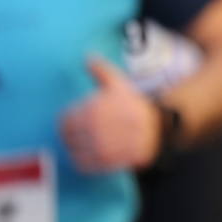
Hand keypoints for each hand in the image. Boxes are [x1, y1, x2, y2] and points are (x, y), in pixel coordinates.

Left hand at [61, 58, 160, 172]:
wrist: (156, 128)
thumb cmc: (134, 105)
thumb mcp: (119, 84)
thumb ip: (101, 70)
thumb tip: (87, 56)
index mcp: (94, 109)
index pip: (64, 120)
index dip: (69, 120)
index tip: (77, 120)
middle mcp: (95, 129)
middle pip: (67, 137)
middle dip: (72, 135)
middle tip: (83, 133)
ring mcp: (100, 147)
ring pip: (73, 151)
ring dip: (76, 149)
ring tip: (87, 144)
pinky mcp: (105, 162)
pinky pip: (82, 165)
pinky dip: (83, 161)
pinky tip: (92, 154)